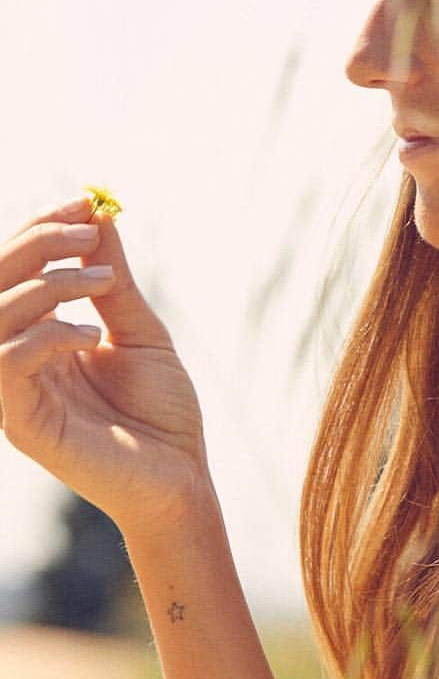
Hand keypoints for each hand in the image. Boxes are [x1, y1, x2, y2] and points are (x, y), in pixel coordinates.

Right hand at [0, 195, 213, 538]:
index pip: (13, 271)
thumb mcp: (138, 329)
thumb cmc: (163, 409)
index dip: (38, 229)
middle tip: (85, 228)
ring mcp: (15, 393)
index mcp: (37, 336)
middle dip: (33, 245)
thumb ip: (112, 279)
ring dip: (46, 285)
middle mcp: (17, 360)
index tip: (83, 202)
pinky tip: (92, 335)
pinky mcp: (23, 423)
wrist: (181, 476)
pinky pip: (4, 364)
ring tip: (103, 281)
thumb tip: (97, 213)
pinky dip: (46, 335)